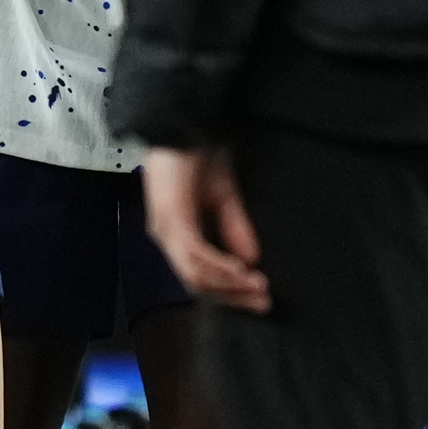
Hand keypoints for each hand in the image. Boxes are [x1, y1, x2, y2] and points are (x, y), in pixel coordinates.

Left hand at [145, 143, 268, 311]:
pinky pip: (194, 255)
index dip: (229, 292)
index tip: (257, 298)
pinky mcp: (171, 218)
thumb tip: (250, 258)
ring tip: (255, 286)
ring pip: (195, 274)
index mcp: (177, 233)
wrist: (181, 126)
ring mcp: (166, 229)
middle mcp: (167, 235)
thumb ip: (234, 227)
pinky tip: (238, 270)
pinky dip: (218, 266)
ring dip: (229, 283)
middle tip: (261, 302)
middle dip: (232, 295)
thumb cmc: (194, 154)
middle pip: (197, 282)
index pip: (200, 277)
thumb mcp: (223, 195)